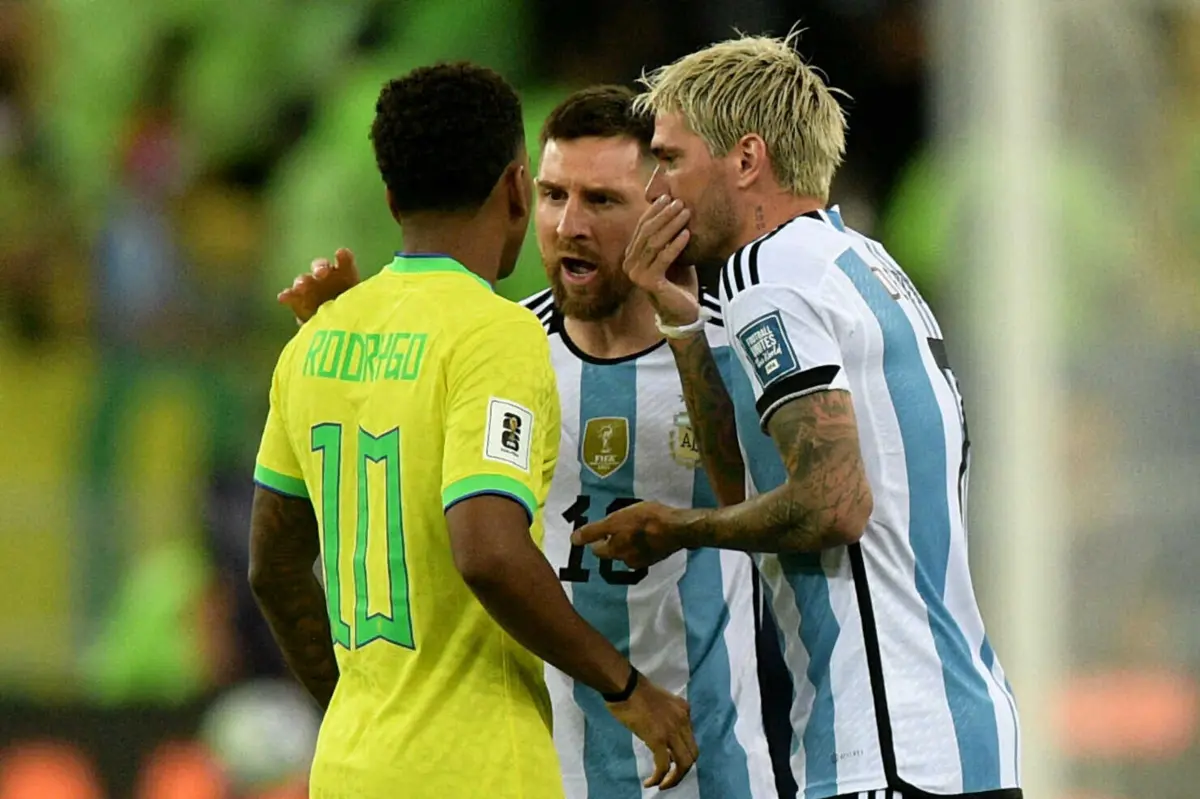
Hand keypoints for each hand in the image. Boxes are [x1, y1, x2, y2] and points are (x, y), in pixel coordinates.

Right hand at [278, 247, 360, 323]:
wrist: (340, 328)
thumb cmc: (357, 314)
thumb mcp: (366, 308)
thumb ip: (367, 304)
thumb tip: (375, 311)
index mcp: (346, 274)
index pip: (345, 260)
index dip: (343, 256)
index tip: (340, 254)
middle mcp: (326, 276)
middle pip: (321, 266)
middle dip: (320, 267)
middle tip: (320, 273)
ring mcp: (310, 288)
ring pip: (304, 279)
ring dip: (302, 281)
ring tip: (300, 286)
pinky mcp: (298, 301)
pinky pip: (291, 296)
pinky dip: (287, 295)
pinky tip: (283, 297)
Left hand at [571, 501, 686, 569]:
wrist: (676, 528)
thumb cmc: (643, 521)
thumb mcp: (614, 521)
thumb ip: (594, 531)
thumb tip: (573, 540)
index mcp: (615, 552)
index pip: (597, 549)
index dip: (596, 539)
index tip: (601, 529)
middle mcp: (628, 561)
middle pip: (614, 551)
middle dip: (613, 541)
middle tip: (618, 526)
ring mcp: (645, 561)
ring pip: (629, 551)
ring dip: (629, 542)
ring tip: (635, 527)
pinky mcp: (658, 556)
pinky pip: (644, 550)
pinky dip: (643, 543)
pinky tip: (648, 532)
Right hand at [607, 675, 696, 788]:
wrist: (624, 684)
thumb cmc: (634, 690)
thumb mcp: (659, 702)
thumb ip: (665, 717)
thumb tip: (660, 737)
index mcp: (684, 710)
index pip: (690, 739)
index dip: (681, 753)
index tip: (669, 760)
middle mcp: (683, 720)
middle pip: (692, 754)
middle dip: (682, 771)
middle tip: (669, 779)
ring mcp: (672, 730)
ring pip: (683, 763)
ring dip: (674, 779)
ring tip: (662, 785)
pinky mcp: (658, 738)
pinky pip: (664, 765)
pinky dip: (659, 778)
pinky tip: (650, 782)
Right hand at [624, 196, 699, 326]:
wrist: (683, 313)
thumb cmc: (679, 283)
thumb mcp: (674, 255)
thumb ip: (670, 237)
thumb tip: (676, 208)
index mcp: (632, 255)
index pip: (641, 227)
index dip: (654, 211)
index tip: (668, 197)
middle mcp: (630, 264)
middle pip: (646, 233)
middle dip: (664, 215)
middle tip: (679, 203)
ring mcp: (636, 274)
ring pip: (654, 243)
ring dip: (671, 226)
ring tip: (685, 214)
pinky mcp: (648, 283)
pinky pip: (662, 259)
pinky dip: (675, 245)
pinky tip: (686, 234)